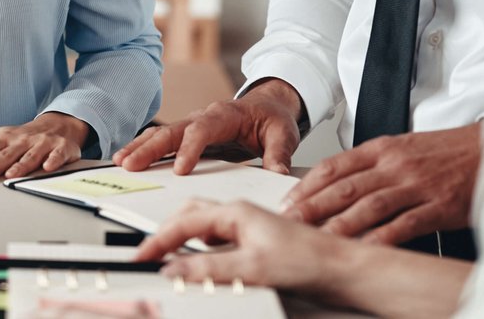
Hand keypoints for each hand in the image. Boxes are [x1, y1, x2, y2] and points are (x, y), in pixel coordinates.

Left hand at [0, 112, 89, 179]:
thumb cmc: (25, 136)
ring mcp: (41, 143)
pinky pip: (56, 155)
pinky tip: (47, 167)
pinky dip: (52, 161)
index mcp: (5, 137)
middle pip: (6, 153)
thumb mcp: (2, 136)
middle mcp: (22, 140)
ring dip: (20, 166)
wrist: (58, 125)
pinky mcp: (60, 148)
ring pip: (30, 156)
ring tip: (10, 175)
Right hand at [112, 80, 303, 174]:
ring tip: (121, 161)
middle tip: (131, 164)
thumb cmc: (273, 118)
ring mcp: (193, 125)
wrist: (268, 106)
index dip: (190, 148)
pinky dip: (144, 147)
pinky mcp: (188, 135)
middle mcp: (204, 116)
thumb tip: (278, 173)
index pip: (203, 129)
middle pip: (172, 130)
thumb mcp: (283, 134)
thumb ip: (279, 154)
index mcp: (225, 114)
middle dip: (150, 147)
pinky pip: (162, 139)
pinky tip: (129, 158)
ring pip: (162, 133)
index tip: (180, 169)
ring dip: (141, 147)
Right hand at [131, 196, 351, 291]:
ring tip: (167, 254)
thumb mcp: (254, 268)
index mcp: (235, 211)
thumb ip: (211, 269)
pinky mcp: (255, 238)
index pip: (184, 223)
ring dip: (181, 237)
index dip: (159, 241)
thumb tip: (176, 271)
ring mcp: (247, 224)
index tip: (142, 255)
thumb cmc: (309, 259)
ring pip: (203, 225)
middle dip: (165, 231)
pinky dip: (199, 246)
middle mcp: (239, 213)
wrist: (341, 267)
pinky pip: (216, 237)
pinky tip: (201, 259)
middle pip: (189, 215)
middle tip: (149, 252)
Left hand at [283, 124, 480, 243]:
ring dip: (340, 225)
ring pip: (369, 207)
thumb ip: (374, 164)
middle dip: (313, 207)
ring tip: (318, 240)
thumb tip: (340, 184)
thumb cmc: (448, 151)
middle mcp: (396, 164)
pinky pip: (405, 225)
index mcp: (384, 148)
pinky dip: (383, 239)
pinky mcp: (439, 206)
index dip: (308, 184)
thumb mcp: (405, 147)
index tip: (289, 200)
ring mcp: (417, 185)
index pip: (336, 165)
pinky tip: (366, 250)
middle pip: (345, 187)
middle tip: (290, 224)